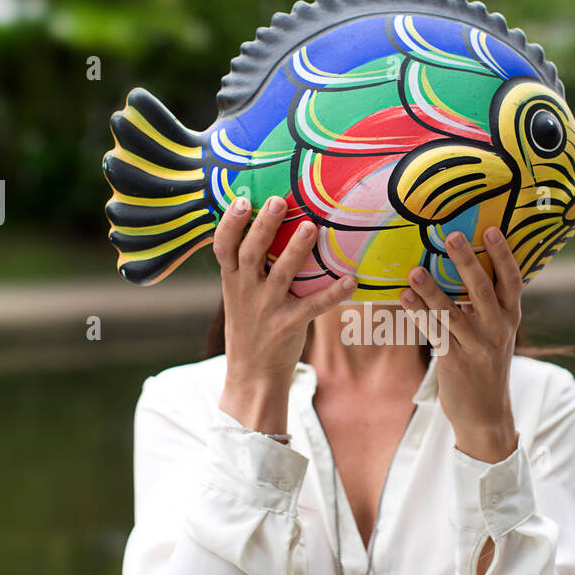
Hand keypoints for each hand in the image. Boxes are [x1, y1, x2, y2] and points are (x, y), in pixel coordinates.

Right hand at [214, 196, 355, 429]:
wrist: (252, 374)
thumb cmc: (250, 326)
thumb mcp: (238, 294)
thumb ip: (248, 266)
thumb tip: (265, 223)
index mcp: (233, 280)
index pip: (223, 247)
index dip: (229, 223)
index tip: (241, 200)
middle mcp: (247, 291)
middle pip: (251, 253)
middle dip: (263, 226)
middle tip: (277, 201)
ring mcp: (268, 308)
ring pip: (281, 275)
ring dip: (296, 250)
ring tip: (310, 227)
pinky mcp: (289, 325)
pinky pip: (313, 307)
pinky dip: (333, 294)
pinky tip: (351, 280)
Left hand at [398, 227, 520, 463]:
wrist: (486, 413)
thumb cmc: (486, 365)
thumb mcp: (496, 333)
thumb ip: (485, 306)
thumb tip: (464, 267)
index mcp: (510, 316)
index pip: (512, 280)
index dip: (503, 254)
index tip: (492, 228)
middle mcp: (497, 328)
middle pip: (482, 289)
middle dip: (466, 261)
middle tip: (450, 236)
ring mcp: (477, 346)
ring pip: (452, 312)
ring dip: (432, 289)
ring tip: (414, 269)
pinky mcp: (456, 361)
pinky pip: (434, 333)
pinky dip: (418, 314)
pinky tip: (403, 298)